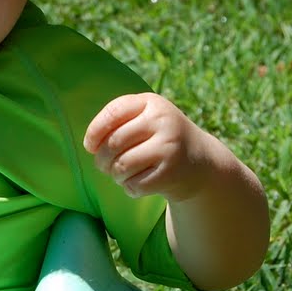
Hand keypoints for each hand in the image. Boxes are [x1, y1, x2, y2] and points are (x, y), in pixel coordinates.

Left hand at [84, 92, 207, 200]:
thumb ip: (118, 123)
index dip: (94, 131)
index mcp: (152, 103)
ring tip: (122, 175)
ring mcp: (169, 146)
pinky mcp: (171, 172)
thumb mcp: (145, 119)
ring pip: (121, 165)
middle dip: (102, 159)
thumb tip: (92, 145)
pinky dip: (129, 188)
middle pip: (113, 142)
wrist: (201, 161)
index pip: (113, 112)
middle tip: (104, 166)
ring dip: (115, 175)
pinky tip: (138, 183)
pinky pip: (134, 184)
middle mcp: (163, 121)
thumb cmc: (159, 139)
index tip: (90, 146)